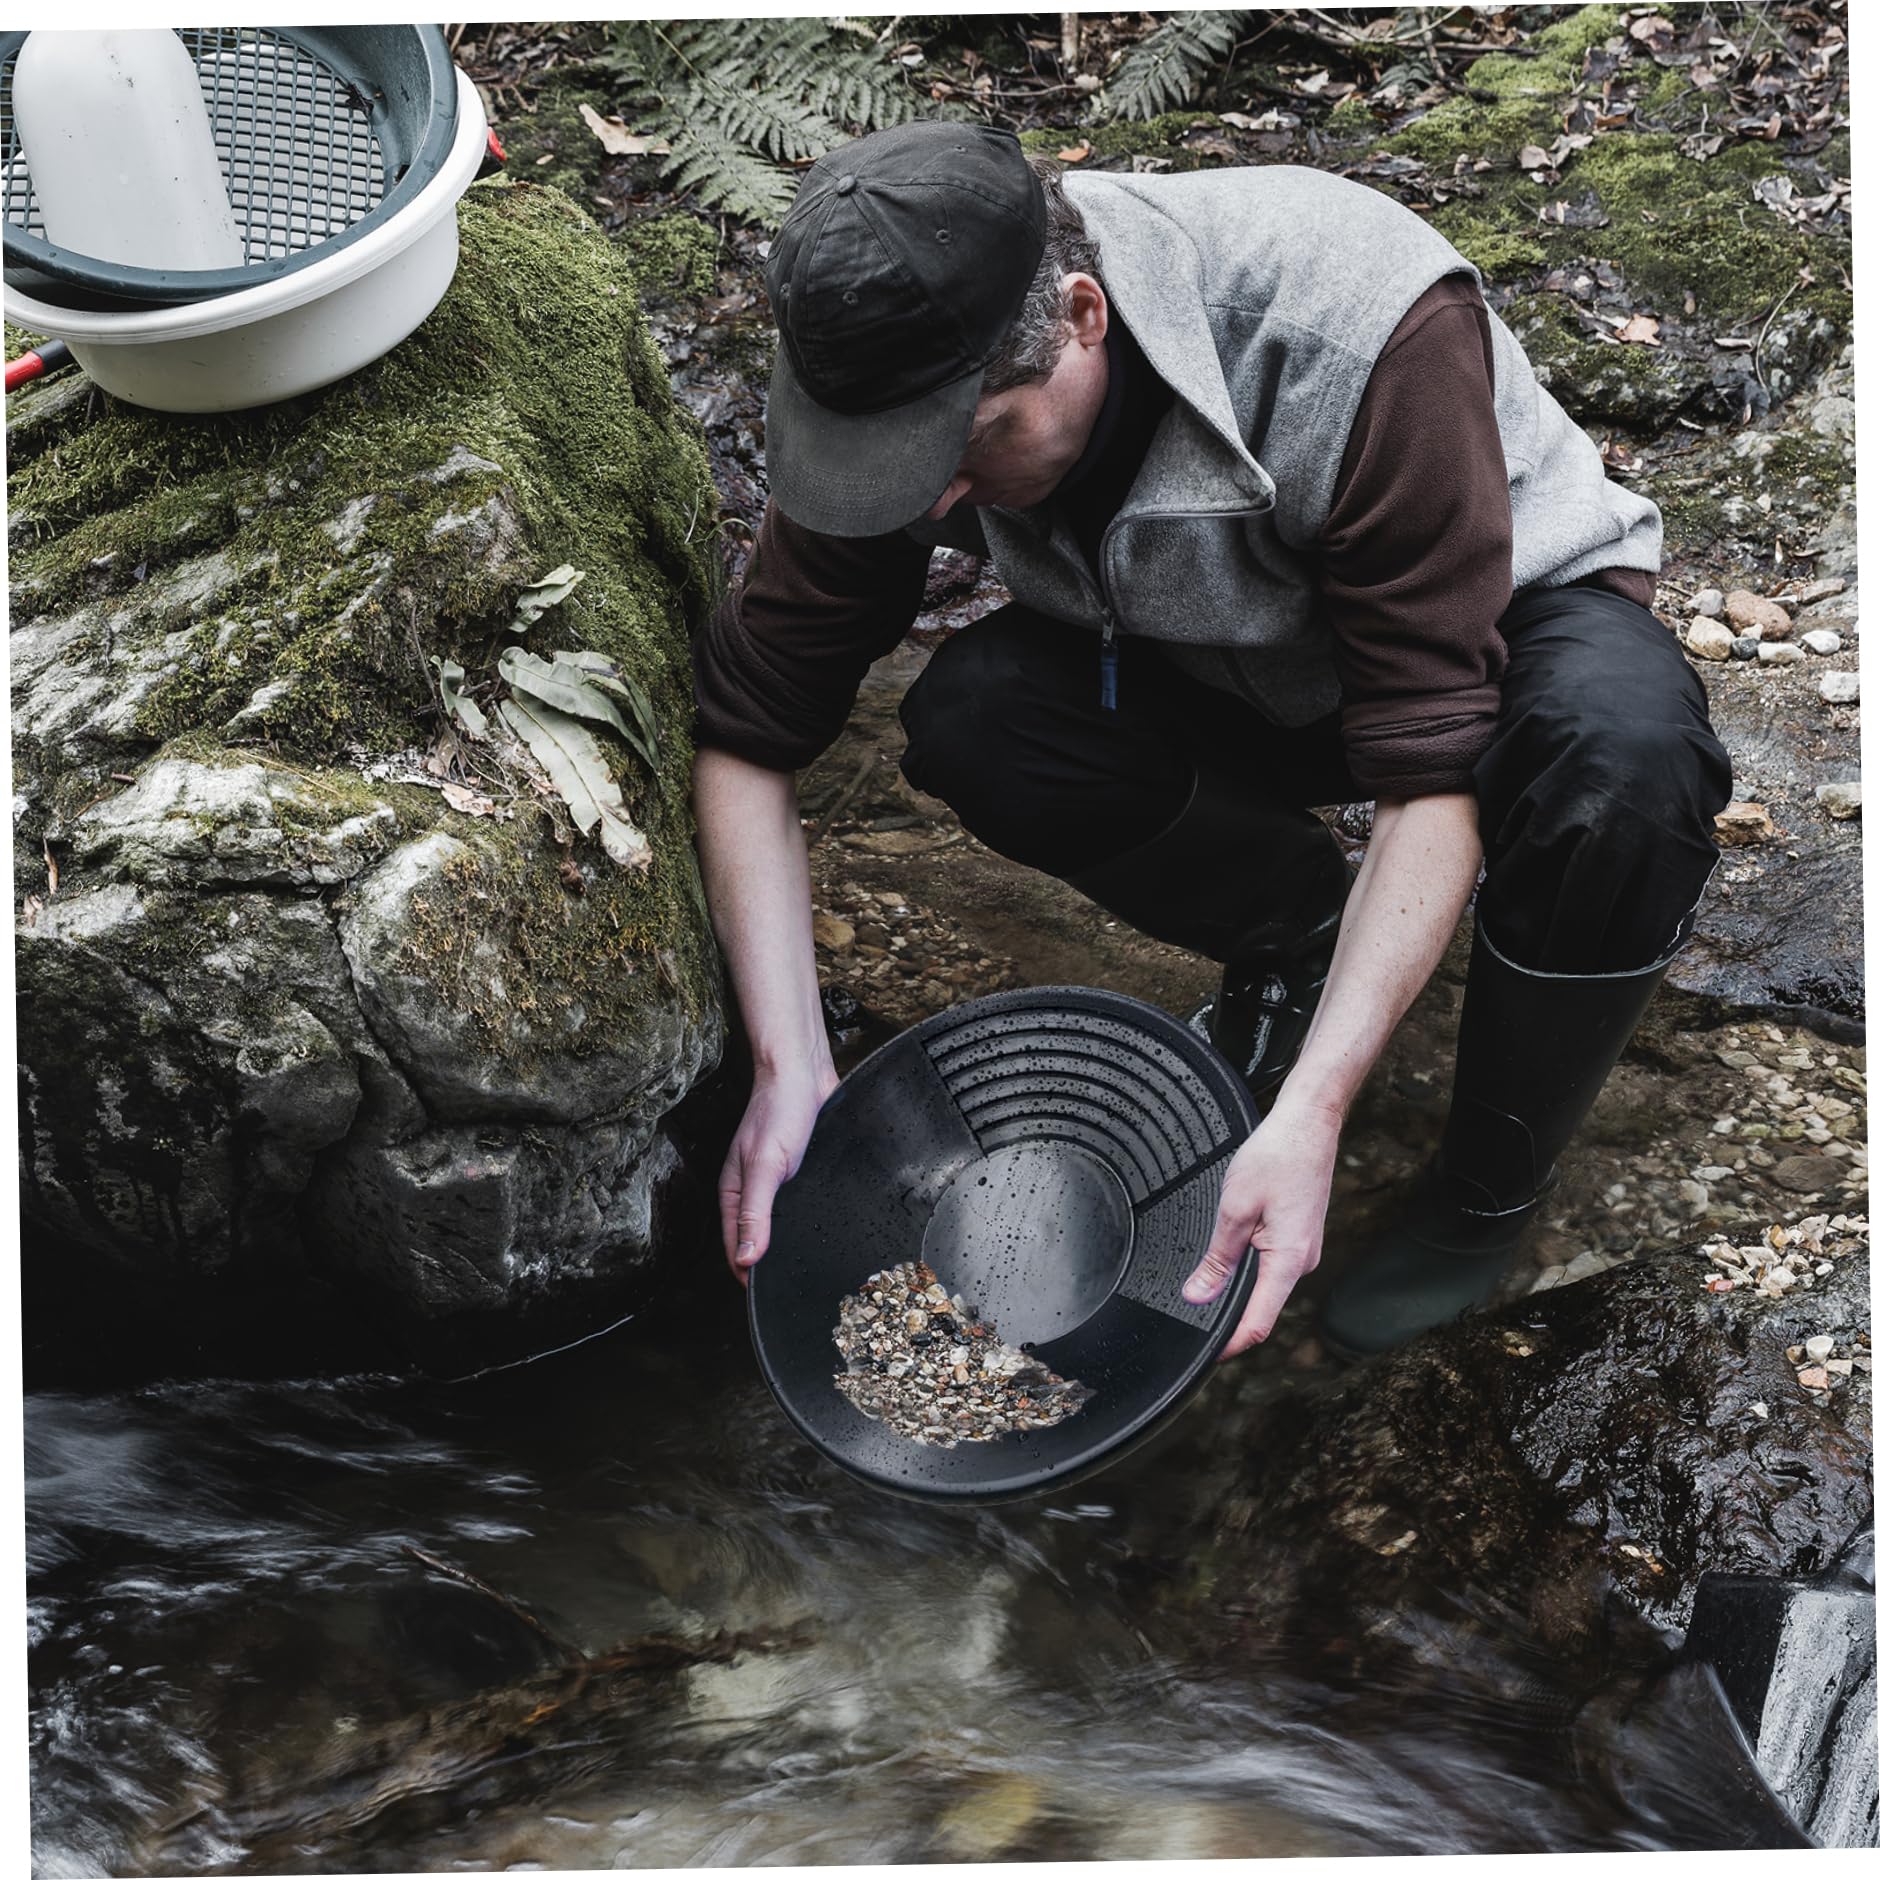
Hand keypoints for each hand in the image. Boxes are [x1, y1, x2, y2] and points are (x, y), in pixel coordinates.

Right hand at [719, 1063, 840, 1284]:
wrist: (803, 1072)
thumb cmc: (779, 1110)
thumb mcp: (765, 1167)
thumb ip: (755, 1214)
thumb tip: (746, 1259)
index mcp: (734, 1193)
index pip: (735, 1248)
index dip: (748, 1275)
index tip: (766, 1298)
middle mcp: (753, 1190)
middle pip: (755, 1240)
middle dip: (767, 1266)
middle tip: (790, 1290)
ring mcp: (775, 1181)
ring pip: (777, 1224)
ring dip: (787, 1244)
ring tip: (804, 1267)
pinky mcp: (797, 1171)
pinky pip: (796, 1205)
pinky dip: (802, 1221)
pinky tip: (819, 1228)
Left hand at [1181, 1099, 1341, 1358]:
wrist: (1308, 1124)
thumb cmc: (1276, 1158)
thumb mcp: (1235, 1210)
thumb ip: (1217, 1259)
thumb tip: (1198, 1296)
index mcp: (1288, 1262)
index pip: (1259, 1323)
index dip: (1231, 1344)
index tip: (1206, 1355)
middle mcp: (1301, 1262)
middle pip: (1261, 1306)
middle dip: (1228, 1316)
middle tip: (1190, 1317)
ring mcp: (1302, 1249)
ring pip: (1265, 1283)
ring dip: (1237, 1288)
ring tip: (1204, 1285)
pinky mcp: (1298, 1236)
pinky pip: (1271, 1263)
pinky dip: (1249, 1267)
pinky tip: (1229, 1257)